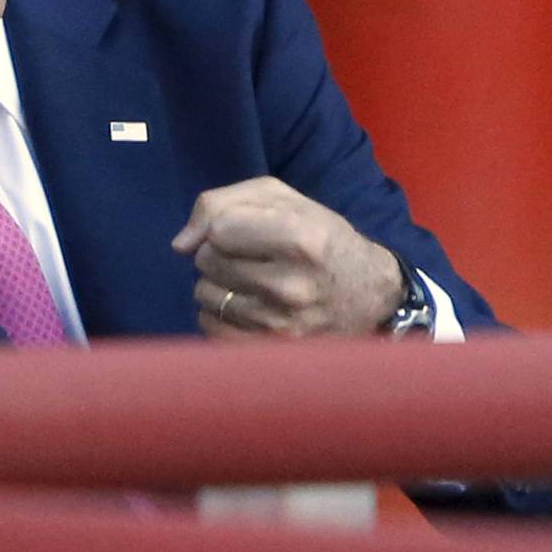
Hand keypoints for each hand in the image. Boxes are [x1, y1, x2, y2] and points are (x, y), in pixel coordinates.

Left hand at [172, 177, 406, 338]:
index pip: (220, 229)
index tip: (243, 231)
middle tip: (251, 258)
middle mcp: (292, 286)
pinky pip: (209, 327)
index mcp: (302, 239)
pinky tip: (248, 307)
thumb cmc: (321, 238)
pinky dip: (220, 315)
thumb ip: (222, 203)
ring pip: (205, 295)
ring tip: (252, 282)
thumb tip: (180, 244)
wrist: (370, 295)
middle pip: (207, 261)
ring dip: (218, 285)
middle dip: (218, 254)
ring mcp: (282, 325)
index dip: (223, 226)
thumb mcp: (283, 199)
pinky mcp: (270, 352)